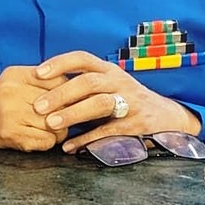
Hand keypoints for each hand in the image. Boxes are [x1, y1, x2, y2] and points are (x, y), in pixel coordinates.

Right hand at [0, 66, 61, 151]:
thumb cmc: (0, 105)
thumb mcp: (16, 83)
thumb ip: (42, 81)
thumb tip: (79, 88)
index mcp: (14, 75)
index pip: (58, 80)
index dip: (67, 93)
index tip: (67, 101)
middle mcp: (11, 92)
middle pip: (59, 103)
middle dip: (63, 114)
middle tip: (58, 118)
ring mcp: (10, 114)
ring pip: (56, 124)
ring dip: (57, 130)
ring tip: (46, 129)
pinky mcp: (11, 134)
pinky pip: (47, 140)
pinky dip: (47, 142)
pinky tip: (37, 138)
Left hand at [27, 49, 201, 153]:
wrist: (166, 116)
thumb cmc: (125, 100)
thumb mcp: (107, 86)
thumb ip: (80, 86)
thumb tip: (39, 91)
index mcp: (108, 70)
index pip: (82, 58)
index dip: (59, 63)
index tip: (37, 74)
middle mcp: (120, 82)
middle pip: (89, 82)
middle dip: (61, 94)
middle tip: (38, 106)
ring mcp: (131, 102)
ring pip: (100, 104)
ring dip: (73, 114)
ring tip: (51, 124)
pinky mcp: (137, 124)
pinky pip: (109, 131)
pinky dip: (88, 139)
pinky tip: (69, 146)